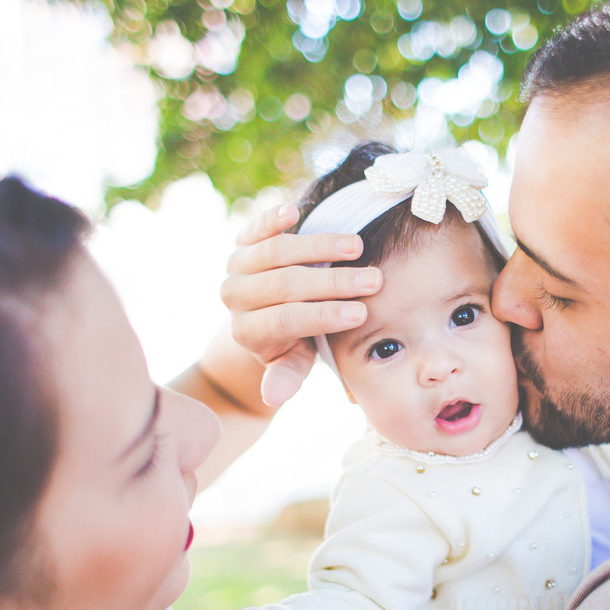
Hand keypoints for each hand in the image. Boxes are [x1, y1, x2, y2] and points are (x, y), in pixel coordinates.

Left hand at [222, 204, 382, 405]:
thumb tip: (273, 398)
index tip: (362, 312)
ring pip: (278, 251)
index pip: (287, 320)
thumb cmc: (293, 341)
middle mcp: (235, 295)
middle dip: (333, 282)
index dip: (324, 315)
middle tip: (373, 279)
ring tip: (358, 246)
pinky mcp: (242, 240)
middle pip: (285, 284)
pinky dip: (273, 218)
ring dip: (320, 246)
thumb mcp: (292, 363)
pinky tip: (296, 211)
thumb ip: (286, 375)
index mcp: (248, 331)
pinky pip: (257, 227)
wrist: (270, 313)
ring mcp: (236, 265)